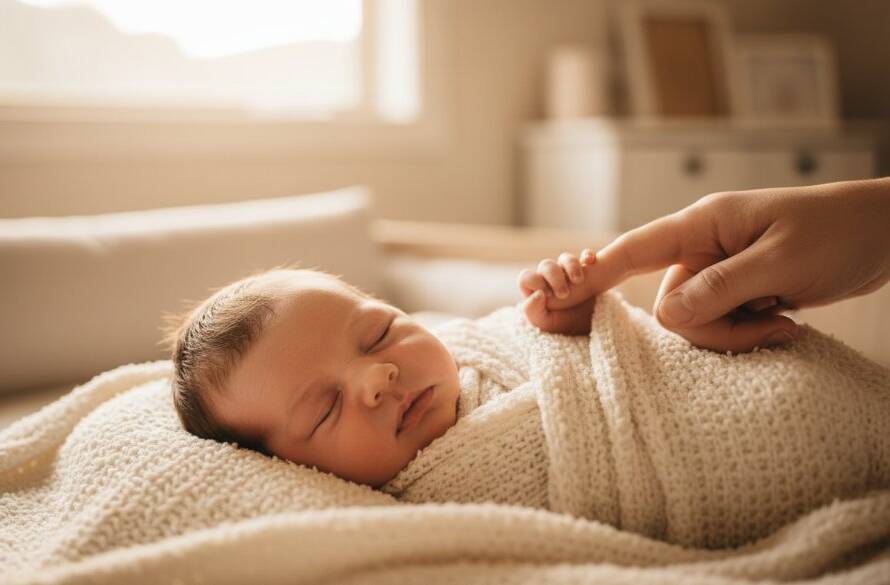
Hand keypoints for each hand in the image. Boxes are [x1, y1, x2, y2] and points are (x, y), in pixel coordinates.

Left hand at [518, 249, 598, 334]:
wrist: (590, 325)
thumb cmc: (562, 324)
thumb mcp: (545, 324)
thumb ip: (533, 311)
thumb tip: (537, 294)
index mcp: (537, 289)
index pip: (526, 277)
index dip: (534, 281)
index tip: (547, 294)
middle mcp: (551, 278)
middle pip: (547, 265)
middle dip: (554, 277)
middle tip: (564, 294)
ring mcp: (568, 272)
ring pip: (565, 258)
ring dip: (571, 266)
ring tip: (578, 281)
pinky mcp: (587, 270)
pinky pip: (586, 256)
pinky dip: (588, 255)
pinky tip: (591, 262)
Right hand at [561, 178, 889, 352]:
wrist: (883, 233)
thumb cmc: (837, 232)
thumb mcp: (780, 262)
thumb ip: (719, 289)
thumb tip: (668, 317)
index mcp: (703, 225)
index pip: (634, 250)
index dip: (592, 272)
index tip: (550, 290)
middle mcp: (701, 247)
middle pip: (672, 305)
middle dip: (716, 328)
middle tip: (770, 323)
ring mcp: (717, 271)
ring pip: (696, 322)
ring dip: (739, 334)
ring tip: (786, 320)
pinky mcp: (735, 291)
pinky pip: (720, 325)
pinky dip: (750, 333)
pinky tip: (786, 320)